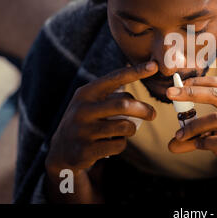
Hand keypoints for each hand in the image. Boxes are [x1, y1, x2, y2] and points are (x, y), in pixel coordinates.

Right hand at [45, 61, 157, 175]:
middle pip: (124, 104)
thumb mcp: (93, 104)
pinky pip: (119, 145)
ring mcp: (82, 130)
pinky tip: (112, 143)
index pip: (115, 78)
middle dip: (143, 109)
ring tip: (127, 130)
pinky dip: (122, 144)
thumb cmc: (87, 121)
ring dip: (132, 129)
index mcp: (86, 93)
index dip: (136, 72)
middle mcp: (82, 109)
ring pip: (124, 126)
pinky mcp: (85, 150)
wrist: (62, 151)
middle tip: (153, 114)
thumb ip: (114, 97)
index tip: (154, 66)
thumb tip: (145, 98)